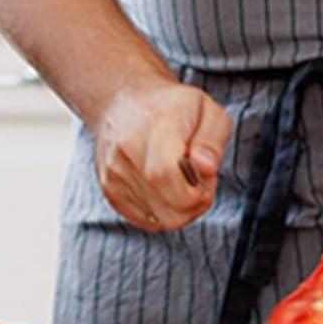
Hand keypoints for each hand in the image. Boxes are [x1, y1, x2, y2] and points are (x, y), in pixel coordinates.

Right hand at [93, 79, 231, 231]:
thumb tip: (206, 169)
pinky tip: (167, 187)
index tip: (208, 177)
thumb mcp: (207, 109)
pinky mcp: (109, 191)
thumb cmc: (172, 107)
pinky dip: (163, 210)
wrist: (123, 103)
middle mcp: (126, 152)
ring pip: (159, 221)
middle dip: (195, 206)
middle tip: (200, 181)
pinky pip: (146, 221)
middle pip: (167, 210)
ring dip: (180, 208)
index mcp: (154, 127)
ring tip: (182, 180)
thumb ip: (212, 141)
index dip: (196, 190)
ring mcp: (113, 174)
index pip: (166, 176)